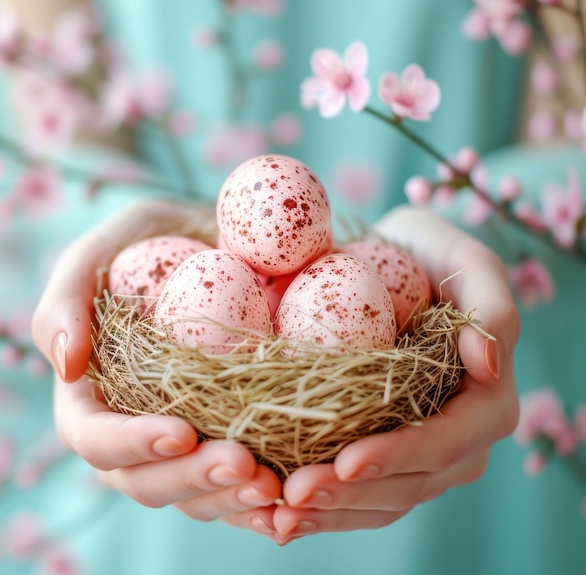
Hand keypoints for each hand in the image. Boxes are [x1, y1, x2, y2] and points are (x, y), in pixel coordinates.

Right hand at [32, 199, 281, 523]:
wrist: (219, 238)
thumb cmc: (155, 238)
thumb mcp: (106, 245)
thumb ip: (68, 295)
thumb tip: (66, 365)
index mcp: (93, 390)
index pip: (94, 434)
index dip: (130, 444)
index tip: (180, 433)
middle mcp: (135, 422)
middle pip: (147, 479)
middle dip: (192, 480)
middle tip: (244, 466)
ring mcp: (185, 433)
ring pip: (194, 493)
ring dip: (230, 500)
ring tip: (275, 488)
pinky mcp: (230, 431)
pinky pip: (238, 482)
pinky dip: (260, 500)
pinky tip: (292, 499)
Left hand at [223, 206, 519, 543]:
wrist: (394, 260)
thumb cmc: (430, 255)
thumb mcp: (467, 262)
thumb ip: (490, 307)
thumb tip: (486, 362)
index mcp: (486, 401)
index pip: (447, 442)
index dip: (400, 455)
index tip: (347, 461)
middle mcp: (460, 438)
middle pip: (410, 482)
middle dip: (352, 494)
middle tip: (291, 496)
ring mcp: (423, 452)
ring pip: (382, 499)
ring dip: (331, 511)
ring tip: (277, 513)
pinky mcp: (387, 451)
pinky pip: (361, 492)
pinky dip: (324, 508)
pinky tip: (279, 512)